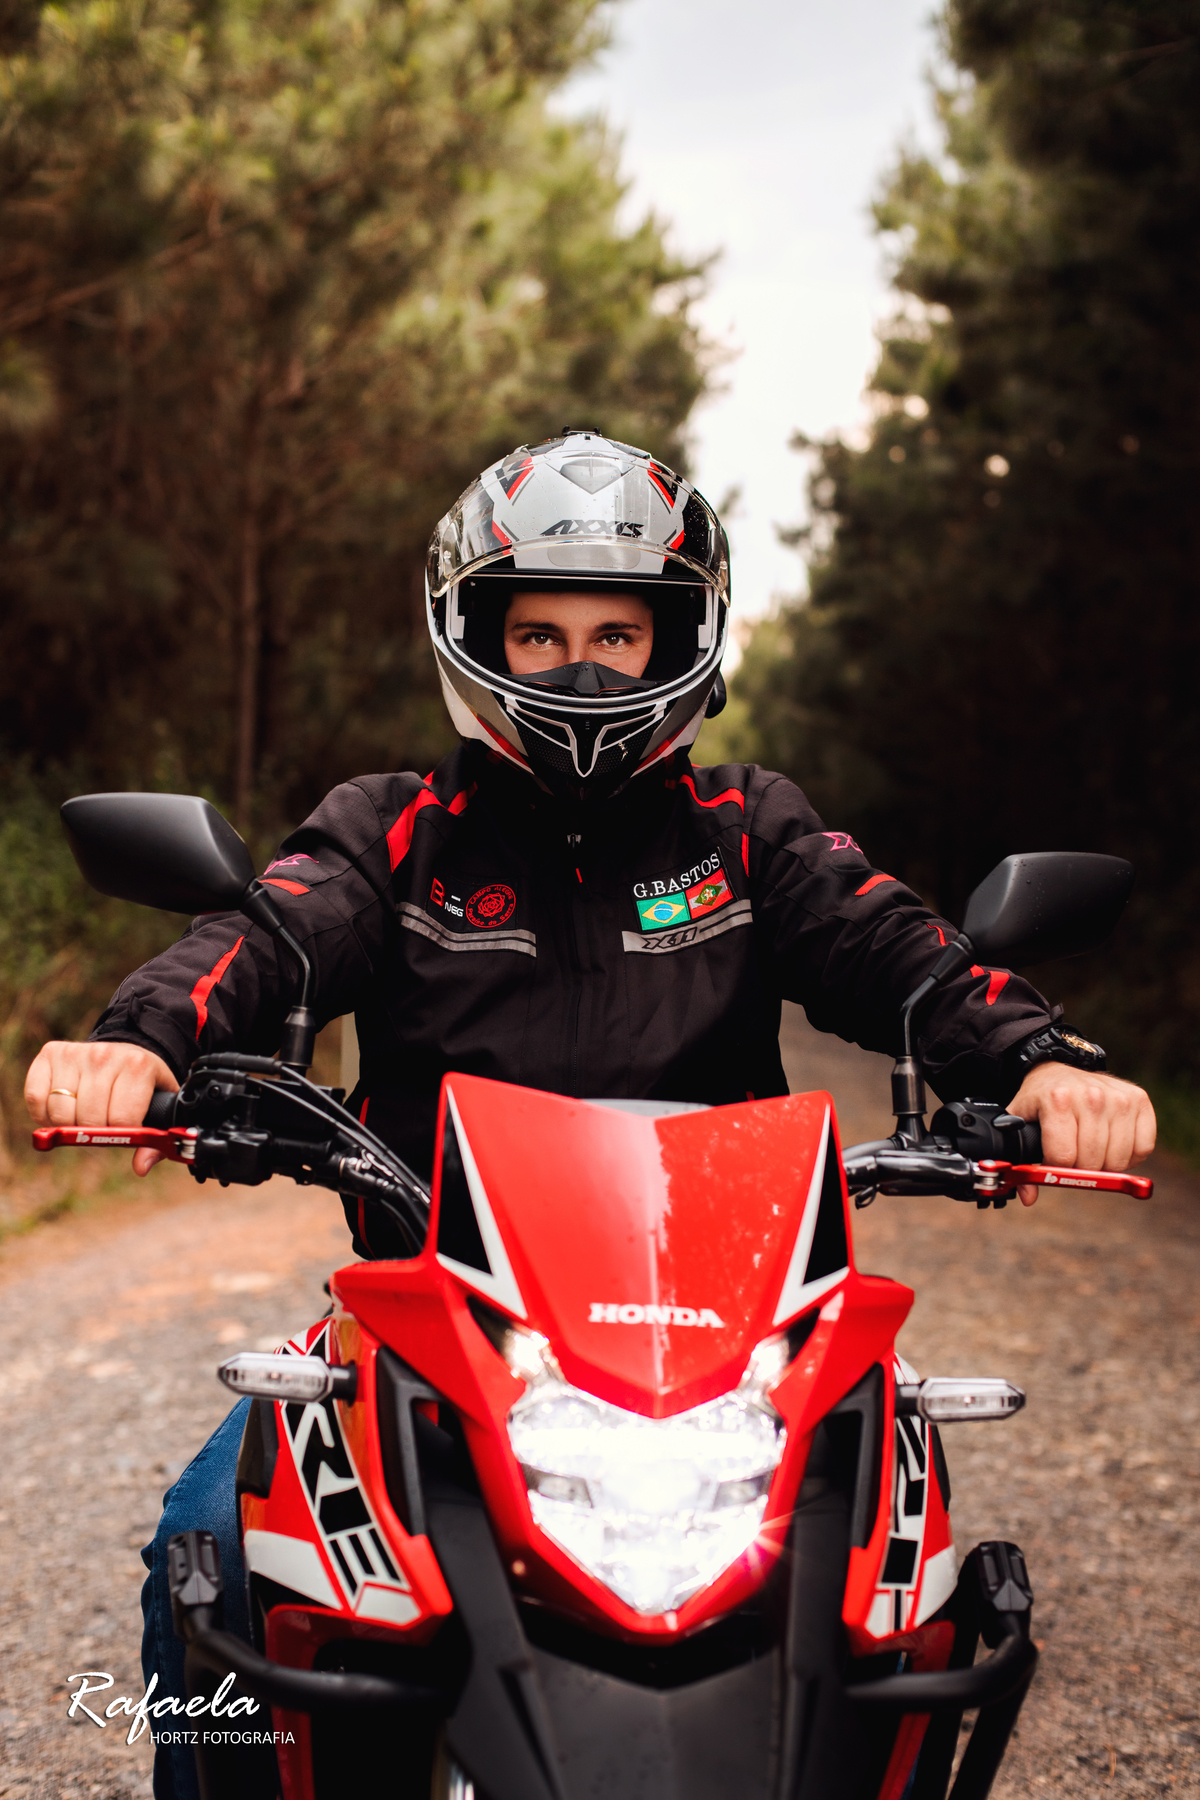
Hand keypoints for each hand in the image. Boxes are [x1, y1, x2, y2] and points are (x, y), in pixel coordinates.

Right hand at [25, 1040, 178, 1176]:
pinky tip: (61, 1109)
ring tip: (83, 1115)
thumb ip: (154, 1141)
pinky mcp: (50, 1053)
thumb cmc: (142, 1085)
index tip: (121, 1129)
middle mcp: (105, 1055)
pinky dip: (43, 1114)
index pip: (121, 1120)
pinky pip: (36, 1098)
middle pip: (88, 1119)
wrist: (126, 1052)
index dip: (119, 1134)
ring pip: (60, 1113)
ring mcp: (75, 1053)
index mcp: (138, 1066)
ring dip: (68, 1125)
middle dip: (94, 1131)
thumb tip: (141, 1168)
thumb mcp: (159, 1108)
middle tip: (102, 1121)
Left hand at [1005, 1063, 1155, 1205]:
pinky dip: (1130, 1156)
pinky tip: (1113, 1142)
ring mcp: (1118, 1097)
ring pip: (1119, 1160)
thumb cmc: (1040, 1101)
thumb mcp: (1020, 1123)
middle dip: (1081, 1168)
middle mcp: (1090, 1096)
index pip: (1064, 1158)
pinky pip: (1143, 1148)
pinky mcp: (1139, 1099)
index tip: (1053, 1158)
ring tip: (1091, 1147)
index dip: (1057, 1168)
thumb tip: (1028, 1197)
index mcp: (1057, 1100)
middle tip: (1073, 1153)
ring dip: (1105, 1164)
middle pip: (1092, 1162)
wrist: (1058, 1070)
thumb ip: (1019, 1160)